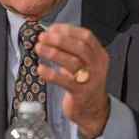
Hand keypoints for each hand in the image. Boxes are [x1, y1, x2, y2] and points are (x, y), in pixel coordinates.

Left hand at [35, 23, 109, 138]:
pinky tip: (41, 69)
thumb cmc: (84, 82)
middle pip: (80, 47)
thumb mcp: (84, 62)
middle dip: (59, 39)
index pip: (86, 36)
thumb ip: (70, 48)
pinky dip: (51, 74)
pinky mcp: (81, 93)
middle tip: (43, 37)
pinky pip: (65, 81)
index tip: (52, 28)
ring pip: (72, 62)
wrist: (93, 109)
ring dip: (53, 53)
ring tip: (39, 48)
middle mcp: (97, 65)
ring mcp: (91, 79)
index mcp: (99, 54)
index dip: (68, 30)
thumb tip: (49, 33)